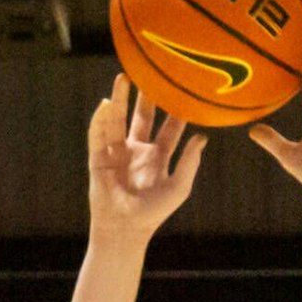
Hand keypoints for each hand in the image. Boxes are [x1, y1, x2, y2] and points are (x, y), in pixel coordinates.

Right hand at [87, 74, 207, 243]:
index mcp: (158, 156)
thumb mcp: (178, 188)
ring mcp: (117, 152)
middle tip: (153, 72)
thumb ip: (189, 163)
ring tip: (124, 77)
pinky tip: (105, 104)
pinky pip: (98, 134)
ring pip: (118, 120)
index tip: (184, 89)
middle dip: (147, 96)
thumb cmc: (153, 213)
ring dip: (120, 99)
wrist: (124, 229)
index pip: (170, 127)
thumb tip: (202, 137)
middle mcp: (137, 150)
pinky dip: (100, 119)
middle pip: (143, 116)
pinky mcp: (98, 158)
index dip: (176, 110)